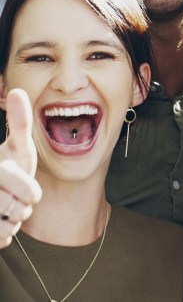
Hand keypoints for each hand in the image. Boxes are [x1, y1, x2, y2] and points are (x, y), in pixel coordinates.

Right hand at [0, 89, 42, 247]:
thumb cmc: (9, 168)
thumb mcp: (17, 146)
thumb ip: (19, 122)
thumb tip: (19, 91)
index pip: (27, 192)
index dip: (31, 192)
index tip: (26, 187)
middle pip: (17, 210)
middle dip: (22, 207)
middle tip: (15, 198)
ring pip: (7, 227)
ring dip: (13, 221)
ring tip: (5, 208)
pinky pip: (1, 239)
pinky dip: (4, 235)